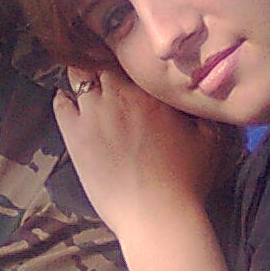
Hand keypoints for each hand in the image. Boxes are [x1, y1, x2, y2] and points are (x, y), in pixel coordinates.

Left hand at [55, 68, 227, 240]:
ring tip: (89, 84)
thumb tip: (200, 92)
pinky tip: (71, 103)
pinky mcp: (74, 136)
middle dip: (103, 62)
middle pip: (101, 60)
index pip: (129, 55)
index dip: (126, 54)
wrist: (158, 216)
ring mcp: (93, 113)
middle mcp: (119, 94)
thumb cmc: (188, 180)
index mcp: (151, 90)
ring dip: (83, 77)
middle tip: (107, 70)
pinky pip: (60, 103)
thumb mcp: (209, 139)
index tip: (127, 58)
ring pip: (78, 76)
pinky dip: (64, 98)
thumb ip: (202, 110)